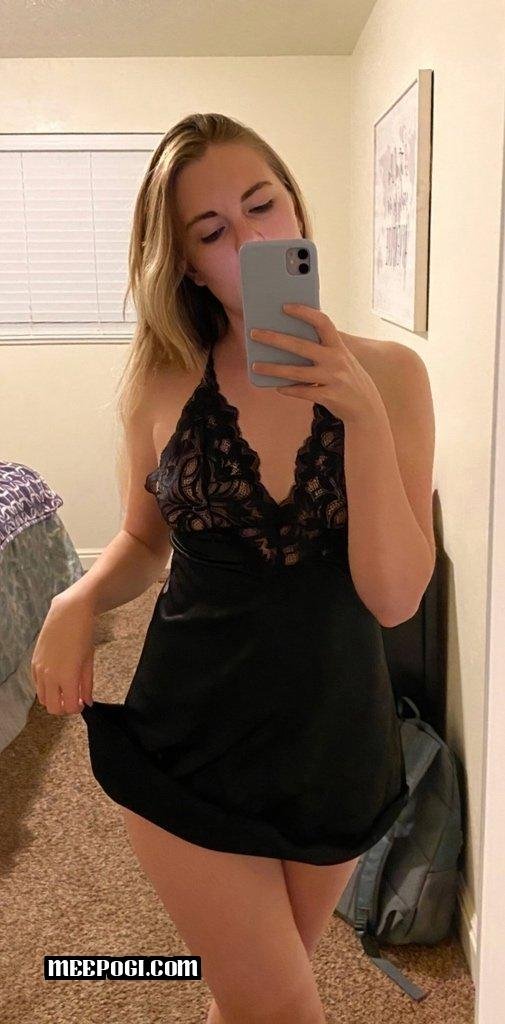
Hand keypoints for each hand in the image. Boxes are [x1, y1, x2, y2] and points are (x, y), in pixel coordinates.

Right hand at [31, 594, 94, 715]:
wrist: (69, 612)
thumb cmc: (83, 634)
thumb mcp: (89, 661)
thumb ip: (87, 684)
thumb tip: (87, 702)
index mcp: (67, 677)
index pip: (69, 707)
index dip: (77, 709)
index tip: (82, 703)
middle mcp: (50, 676)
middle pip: (53, 708)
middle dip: (64, 708)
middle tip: (74, 699)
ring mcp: (39, 670)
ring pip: (42, 698)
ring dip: (54, 699)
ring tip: (65, 689)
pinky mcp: (34, 662)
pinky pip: (37, 684)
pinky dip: (46, 687)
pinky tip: (57, 678)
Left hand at [250, 303, 384, 425]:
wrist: (367, 408)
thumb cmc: (346, 378)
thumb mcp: (340, 359)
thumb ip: (322, 349)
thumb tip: (287, 341)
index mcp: (338, 346)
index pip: (322, 322)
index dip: (304, 312)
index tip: (285, 306)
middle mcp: (336, 360)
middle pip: (301, 346)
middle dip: (275, 339)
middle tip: (254, 333)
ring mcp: (333, 379)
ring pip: (296, 372)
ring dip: (273, 369)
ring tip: (255, 366)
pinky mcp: (329, 397)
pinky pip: (302, 392)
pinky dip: (288, 389)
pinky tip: (277, 387)